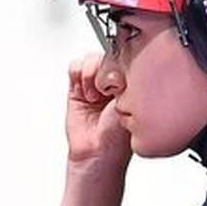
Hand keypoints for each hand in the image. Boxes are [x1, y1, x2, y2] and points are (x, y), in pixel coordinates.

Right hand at [65, 51, 131, 167]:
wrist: (98, 152)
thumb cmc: (118, 135)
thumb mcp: (131, 101)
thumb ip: (127, 77)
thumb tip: (121, 58)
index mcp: (131, 82)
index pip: (126, 55)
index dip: (122, 59)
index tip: (121, 75)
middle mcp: (113, 81)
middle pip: (106, 53)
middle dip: (106, 67)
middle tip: (110, 87)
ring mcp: (94, 84)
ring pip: (90, 58)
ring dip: (92, 72)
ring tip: (96, 94)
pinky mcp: (77, 88)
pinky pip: (75, 67)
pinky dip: (79, 74)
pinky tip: (86, 93)